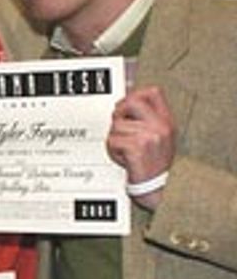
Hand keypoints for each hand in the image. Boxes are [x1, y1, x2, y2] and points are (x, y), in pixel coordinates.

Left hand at [106, 86, 174, 209]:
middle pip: (131, 101)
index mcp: (166, 120)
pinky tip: (124, 158)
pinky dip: (113, 151)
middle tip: (120, 129)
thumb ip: (146, 119)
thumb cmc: (154, 162)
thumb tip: (124, 103)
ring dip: (115, 139)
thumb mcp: (159, 136)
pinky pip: (113, 141)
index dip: (134, 95)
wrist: (158, 186)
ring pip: (116, 125)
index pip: (153, 92)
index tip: (126, 108)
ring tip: (126, 150)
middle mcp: (160, 126)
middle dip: (119, 114)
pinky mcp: (137, 148)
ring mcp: (150, 136)